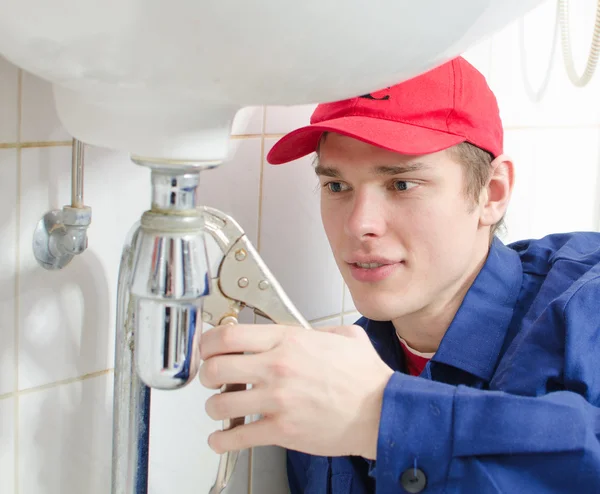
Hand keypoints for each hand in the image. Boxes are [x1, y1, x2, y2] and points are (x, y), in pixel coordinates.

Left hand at [198, 323, 393, 459]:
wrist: (382, 410)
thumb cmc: (365, 377)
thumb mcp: (344, 336)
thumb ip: (317, 330)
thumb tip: (304, 333)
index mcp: (288, 341)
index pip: (229, 335)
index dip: (208, 342)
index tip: (207, 348)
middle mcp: (277, 367)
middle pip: (215, 368)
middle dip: (206, 374)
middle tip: (211, 377)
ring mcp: (277, 400)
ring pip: (220, 404)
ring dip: (214, 407)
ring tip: (221, 408)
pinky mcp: (282, 430)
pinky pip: (237, 437)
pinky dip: (221, 440)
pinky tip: (222, 438)